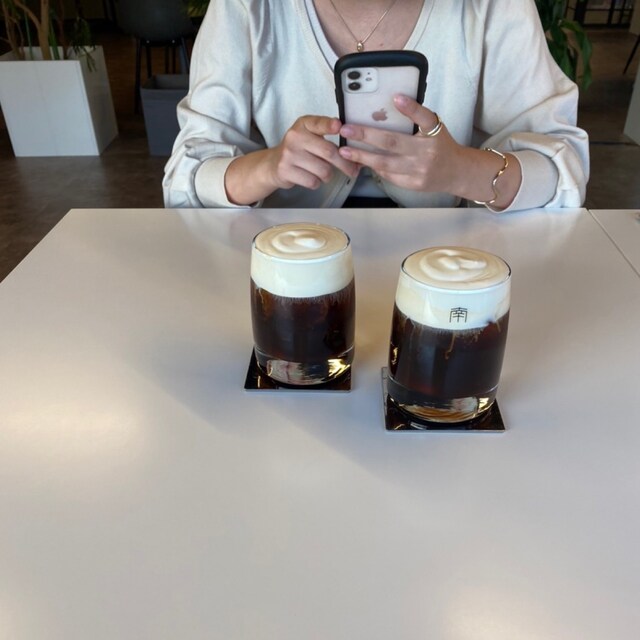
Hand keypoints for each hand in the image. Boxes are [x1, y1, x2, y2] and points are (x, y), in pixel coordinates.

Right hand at [224, 115, 358, 204]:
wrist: (273, 164)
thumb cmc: (299, 150)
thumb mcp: (310, 136)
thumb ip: (327, 137)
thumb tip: (354, 148)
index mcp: (304, 124)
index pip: (318, 123)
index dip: (329, 125)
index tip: (339, 127)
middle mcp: (295, 137)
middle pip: (329, 152)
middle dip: (344, 164)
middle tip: (353, 170)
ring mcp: (289, 154)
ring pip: (323, 170)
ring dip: (328, 175)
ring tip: (323, 172)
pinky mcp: (286, 170)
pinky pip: (313, 181)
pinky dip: (316, 183)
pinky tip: (311, 177)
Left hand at [337, 95, 461, 193]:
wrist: (456, 172)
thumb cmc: (441, 145)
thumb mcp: (435, 127)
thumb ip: (417, 118)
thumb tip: (392, 103)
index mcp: (434, 134)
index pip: (424, 118)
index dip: (411, 108)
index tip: (396, 98)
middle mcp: (426, 152)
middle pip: (393, 142)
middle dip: (366, 136)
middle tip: (346, 129)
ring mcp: (419, 171)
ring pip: (385, 163)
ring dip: (362, 157)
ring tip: (345, 151)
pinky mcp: (413, 184)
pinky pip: (389, 175)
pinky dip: (374, 167)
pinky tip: (361, 161)